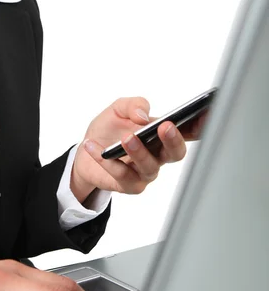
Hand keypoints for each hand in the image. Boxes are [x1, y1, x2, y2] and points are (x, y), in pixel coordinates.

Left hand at [71, 97, 194, 202]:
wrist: (85, 150)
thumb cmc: (109, 129)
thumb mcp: (118, 109)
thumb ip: (133, 104)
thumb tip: (143, 115)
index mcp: (162, 134)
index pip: (188, 130)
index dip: (201, 124)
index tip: (204, 114)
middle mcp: (159, 154)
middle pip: (176, 153)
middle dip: (174, 140)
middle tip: (165, 127)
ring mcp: (146, 171)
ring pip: (150, 166)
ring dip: (139, 152)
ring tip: (126, 138)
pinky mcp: (129, 185)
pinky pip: (122, 176)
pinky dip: (107, 161)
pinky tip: (93, 146)